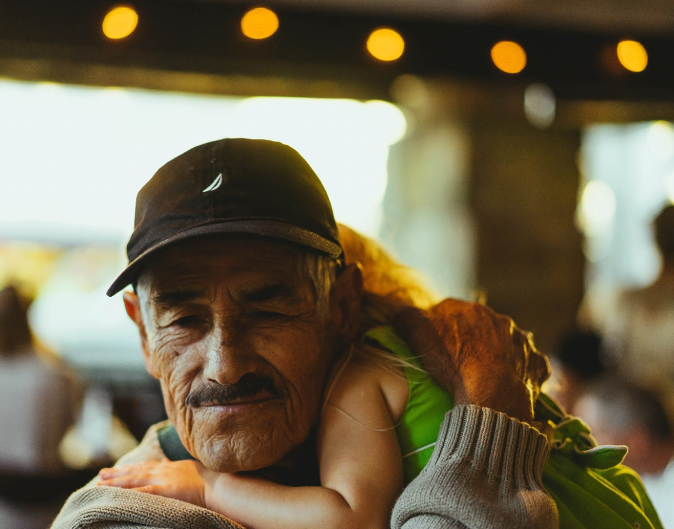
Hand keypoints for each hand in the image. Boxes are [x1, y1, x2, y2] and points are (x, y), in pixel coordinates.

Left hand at [97, 459, 210, 507]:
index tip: (116, 469)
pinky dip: (128, 493)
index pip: (144, 466)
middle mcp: (161, 471)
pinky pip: (141, 493)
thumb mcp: (189, 467)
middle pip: (134, 472)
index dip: (128, 468)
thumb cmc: (207, 477)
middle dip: (116, 474)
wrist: (216, 483)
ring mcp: (161, 480)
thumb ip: (175, 465)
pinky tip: (116, 496)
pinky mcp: (163, 490)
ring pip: (133, 481)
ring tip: (99, 484)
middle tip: (100, 474)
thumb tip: (166, 461)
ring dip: (115, 483)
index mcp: (168, 467)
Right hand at [394, 299, 550, 423]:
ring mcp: (521, 342)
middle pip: (481, 325)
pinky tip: (511, 382)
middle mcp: (499, 320)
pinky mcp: (536, 364)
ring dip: (498, 352)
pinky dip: (520, 371)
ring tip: (485, 373)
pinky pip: (528, 364)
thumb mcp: (418, 334)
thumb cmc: (452, 363)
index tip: (435, 344)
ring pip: (507, 342)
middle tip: (459, 360)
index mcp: (470, 310)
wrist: (491, 395)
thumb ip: (405, 316)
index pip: (451, 311)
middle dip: (472, 337)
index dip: (441, 326)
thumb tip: (396, 309)